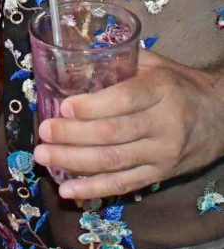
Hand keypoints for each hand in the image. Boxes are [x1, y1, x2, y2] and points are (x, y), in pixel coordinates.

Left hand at [33, 52, 223, 199]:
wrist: (221, 117)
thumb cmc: (180, 84)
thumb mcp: (156, 64)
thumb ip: (121, 61)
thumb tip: (76, 57)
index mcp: (161, 90)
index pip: (124, 100)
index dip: (92, 106)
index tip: (63, 106)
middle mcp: (164, 124)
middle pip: (113, 134)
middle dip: (73, 135)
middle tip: (43, 132)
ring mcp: (163, 154)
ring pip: (114, 162)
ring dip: (74, 162)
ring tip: (44, 157)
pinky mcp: (160, 174)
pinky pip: (123, 185)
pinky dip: (93, 189)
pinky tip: (67, 191)